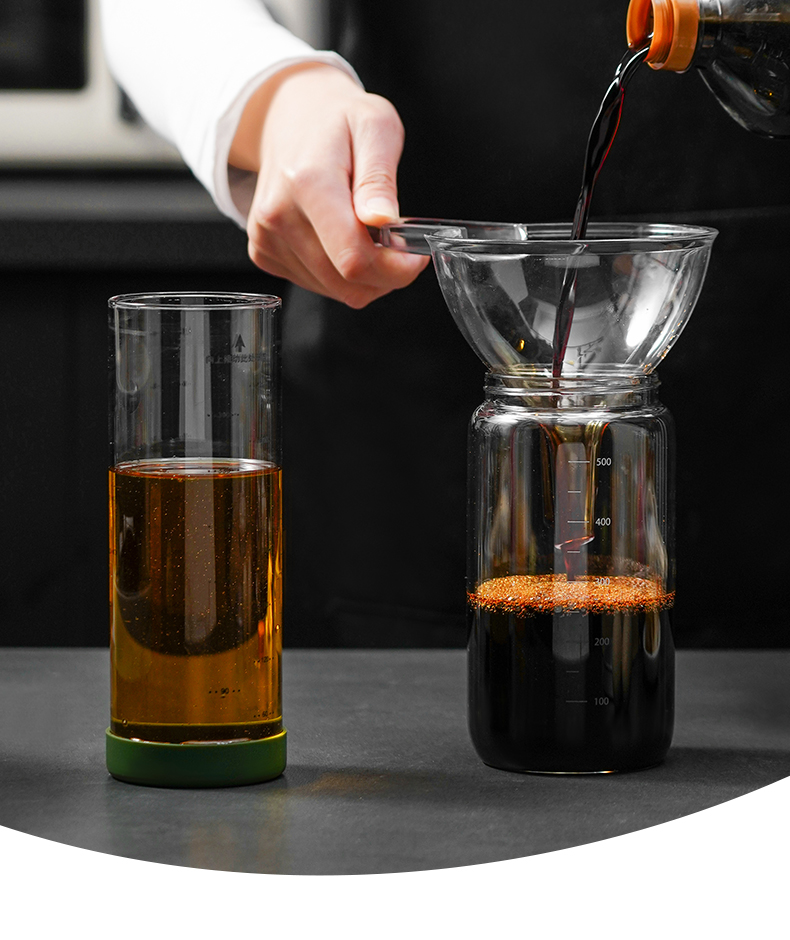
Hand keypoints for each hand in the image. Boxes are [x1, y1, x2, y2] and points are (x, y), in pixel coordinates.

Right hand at [230, 64, 429, 307]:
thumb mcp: (375, 126)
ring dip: (365, 276)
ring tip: (370, 236)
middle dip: (385, 275)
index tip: (416, 256)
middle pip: (346, 281)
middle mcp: (277, 215)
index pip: (354, 258)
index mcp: (307, 183)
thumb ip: (379, 177)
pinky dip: (340, 275)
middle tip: (399, 245)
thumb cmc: (337, 120)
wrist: (290, 117)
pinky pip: (316, 286)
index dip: (395, 270)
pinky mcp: (263, 252)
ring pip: (335, 290)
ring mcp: (266, 237)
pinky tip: (343, 241)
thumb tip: (382, 218)